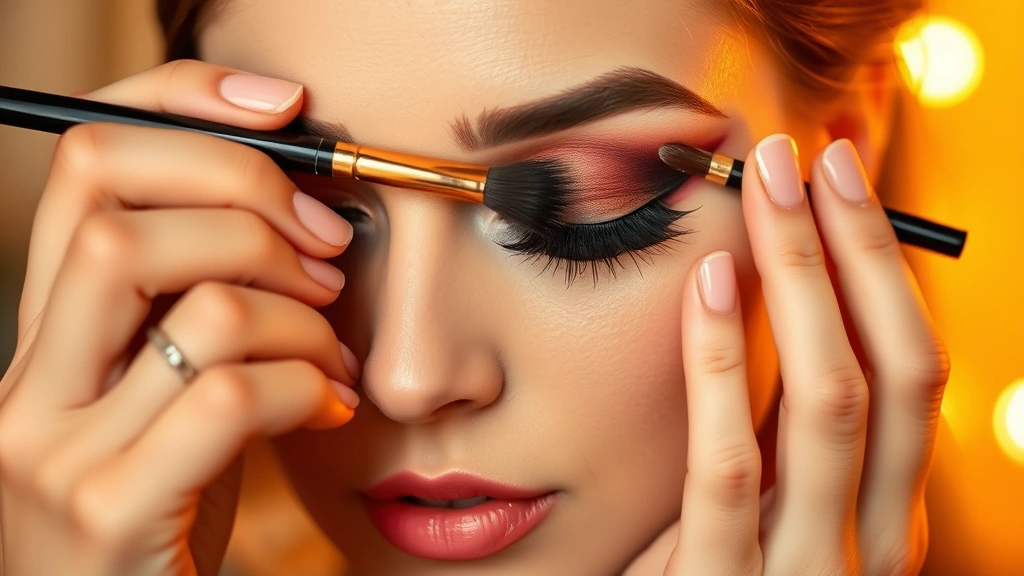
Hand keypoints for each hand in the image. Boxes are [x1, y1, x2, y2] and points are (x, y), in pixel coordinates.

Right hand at [0, 60, 360, 575]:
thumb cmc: (168, 510)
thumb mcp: (170, 395)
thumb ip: (200, 307)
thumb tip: (300, 212)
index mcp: (44, 338)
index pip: (82, 164)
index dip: (182, 105)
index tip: (287, 112)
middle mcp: (25, 384)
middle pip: (118, 207)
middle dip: (254, 206)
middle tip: (326, 254)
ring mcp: (54, 452)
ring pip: (199, 301)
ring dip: (302, 315)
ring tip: (334, 353)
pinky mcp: (110, 513)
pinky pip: (233, 395)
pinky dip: (309, 385)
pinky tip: (330, 408)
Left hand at [625, 135, 948, 574]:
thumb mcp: (769, 512)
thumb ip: (781, 435)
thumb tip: (775, 308)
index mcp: (885, 512)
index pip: (909, 369)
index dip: (881, 268)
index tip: (839, 185)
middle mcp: (870, 537)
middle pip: (893, 368)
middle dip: (858, 251)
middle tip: (812, 156)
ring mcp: (805, 566)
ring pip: (830, 400)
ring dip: (806, 279)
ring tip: (770, 189)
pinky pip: (732, 460)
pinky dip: (725, 363)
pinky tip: (713, 284)